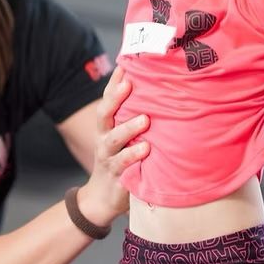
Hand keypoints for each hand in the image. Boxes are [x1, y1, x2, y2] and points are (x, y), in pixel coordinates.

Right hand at [77, 67, 148, 224]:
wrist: (102, 197)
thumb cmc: (120, 160)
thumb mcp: (124, 139)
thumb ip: (135, 119)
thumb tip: (160, 95)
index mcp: (107, 127)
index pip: (107, 100)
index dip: (113, 83)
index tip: (124, 65)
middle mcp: (104, 138)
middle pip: (104, 114)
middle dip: (114, 98)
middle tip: (128, 84)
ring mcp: (108, 157)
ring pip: (114, 139)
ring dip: (128, 128)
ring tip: (144, 120)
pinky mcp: (116, 175)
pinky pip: (123, 165)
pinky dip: (133, 157)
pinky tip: (147, 150)